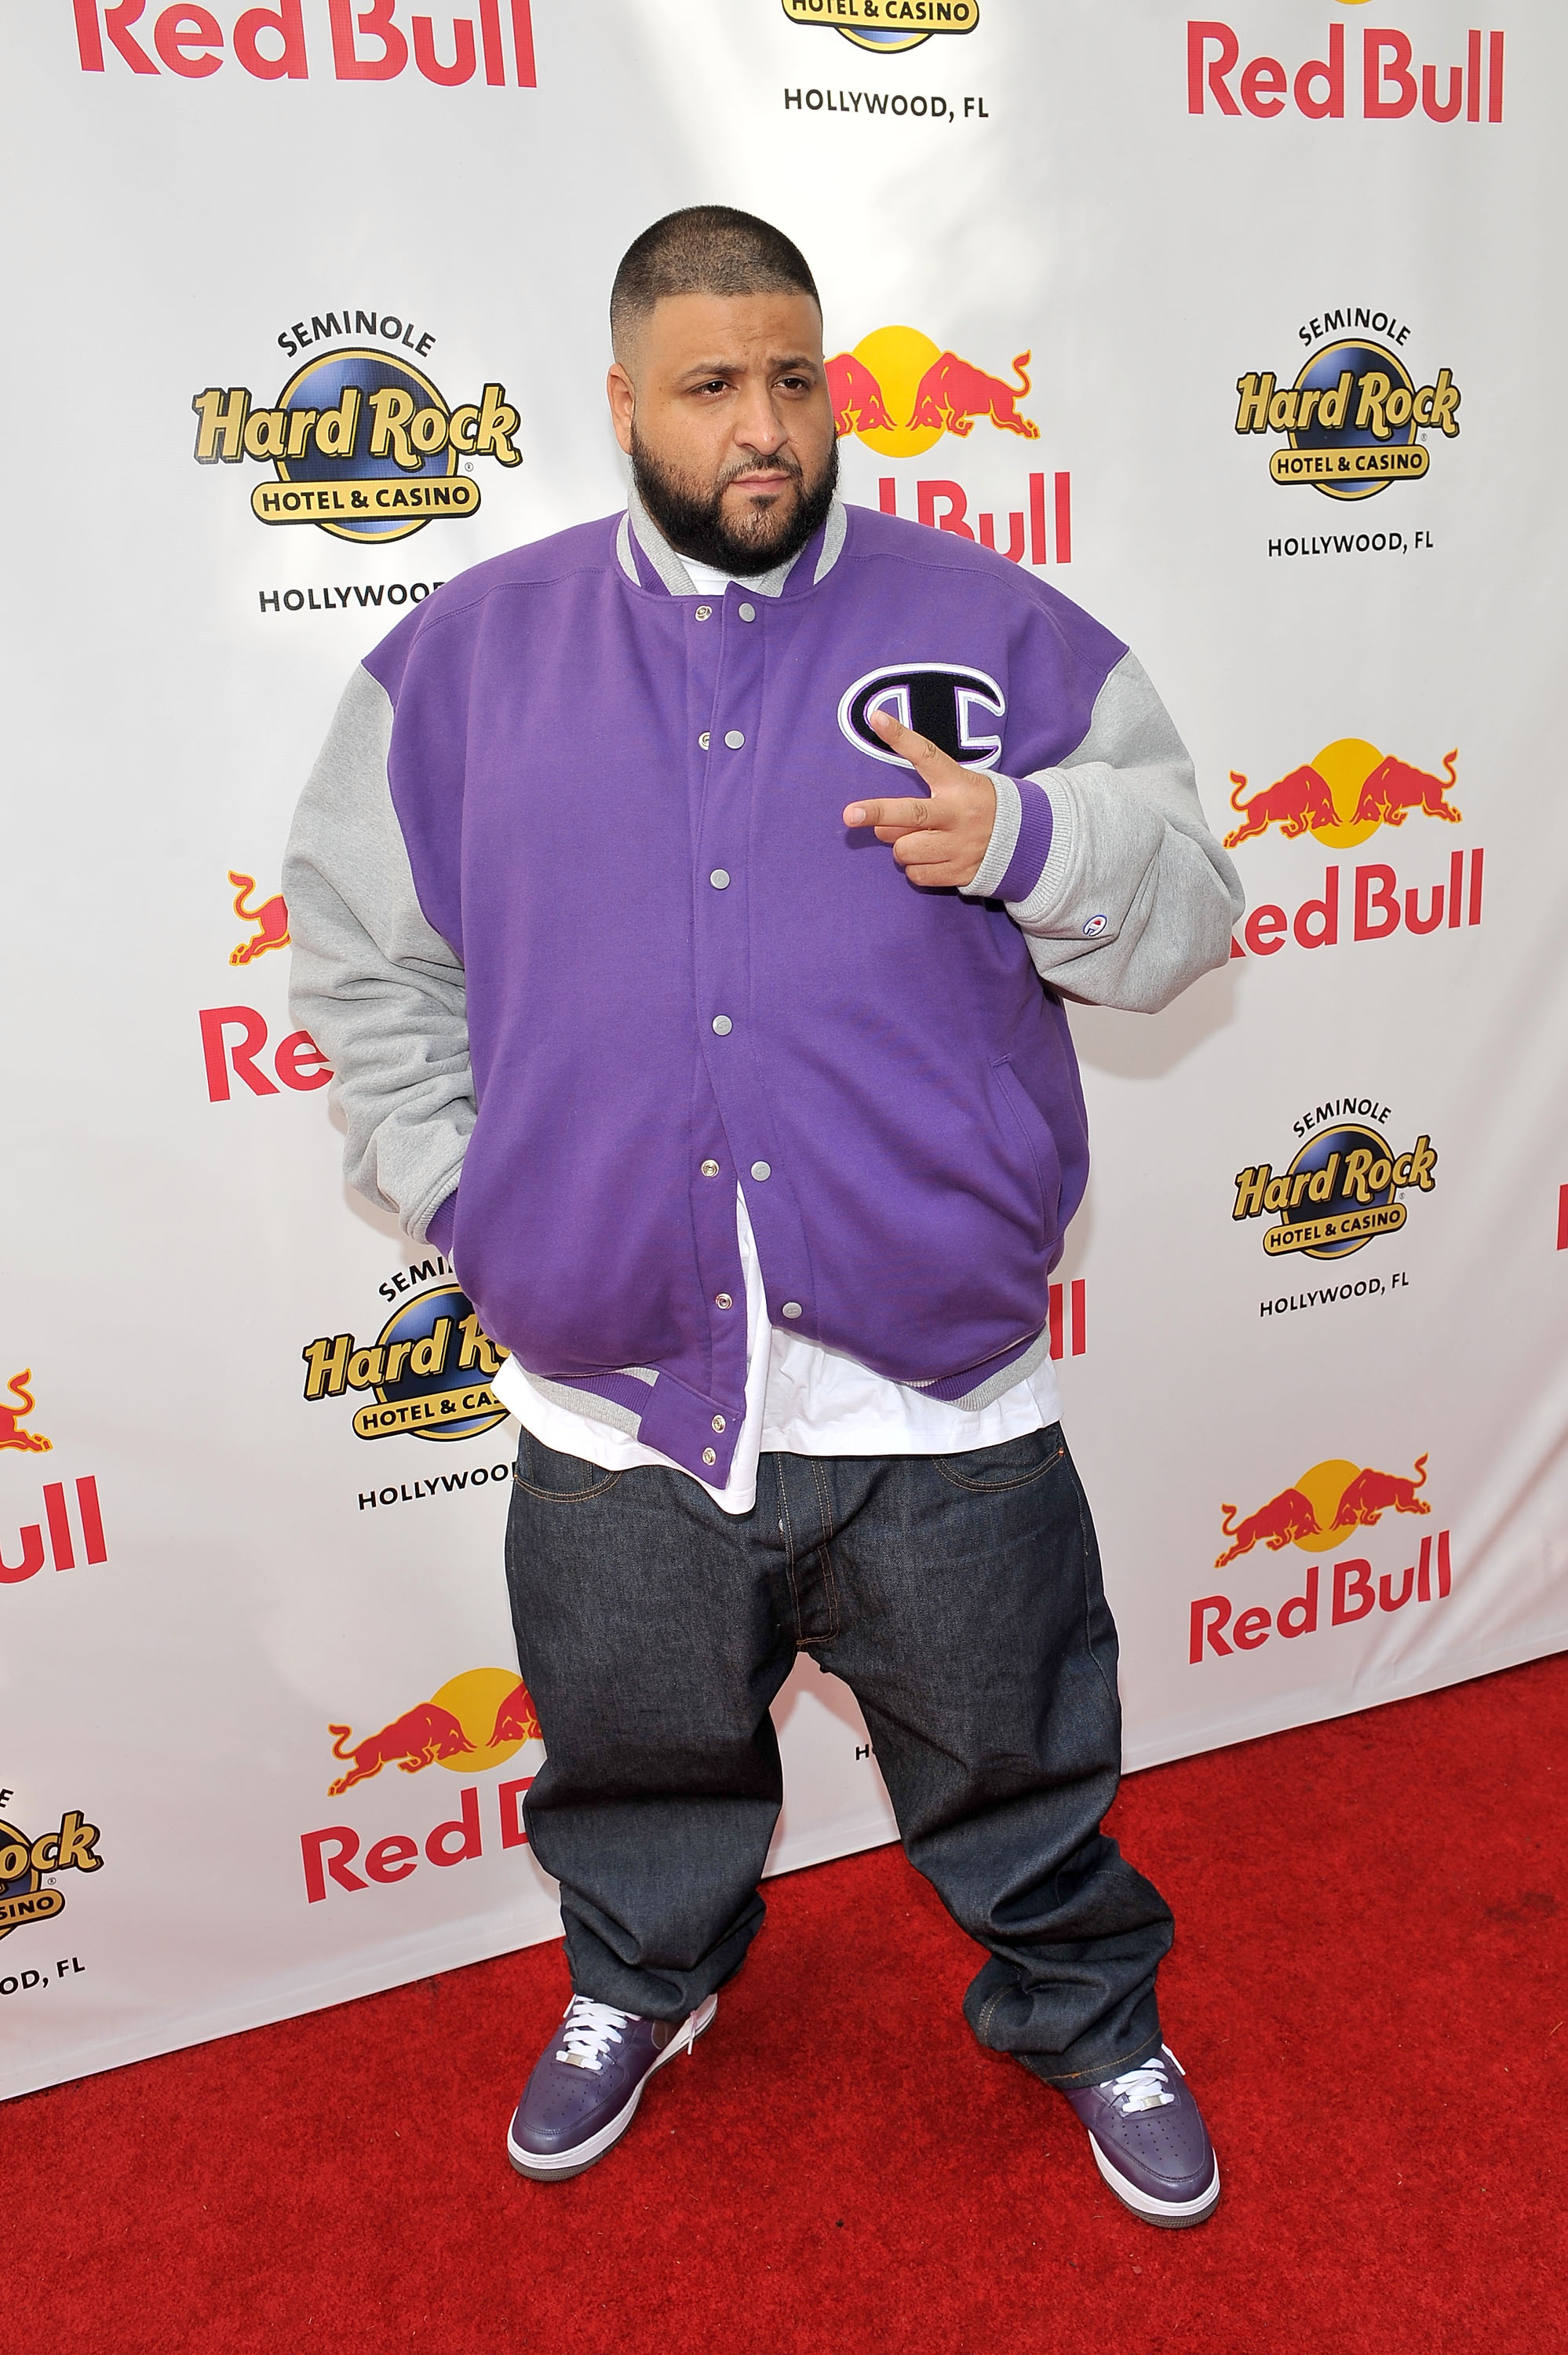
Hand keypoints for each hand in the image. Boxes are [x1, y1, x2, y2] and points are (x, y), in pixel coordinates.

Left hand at [842, 709, 997, 888]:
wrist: (1026, 842)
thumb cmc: (977, 808)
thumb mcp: (957, 790)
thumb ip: (917, 806)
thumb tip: (879, 830)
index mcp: (958, 784)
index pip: (926, 755)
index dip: (900, 737)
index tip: (876, 718)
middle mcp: (958, 814)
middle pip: (910, 813)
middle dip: (877, 813)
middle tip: (850, 815)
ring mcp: (960, 845)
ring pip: (905, 850)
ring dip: (903, 848)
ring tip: (921, 841)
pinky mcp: (960, 872)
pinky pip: (917, 875)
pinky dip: (916, 869)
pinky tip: (932, 859)